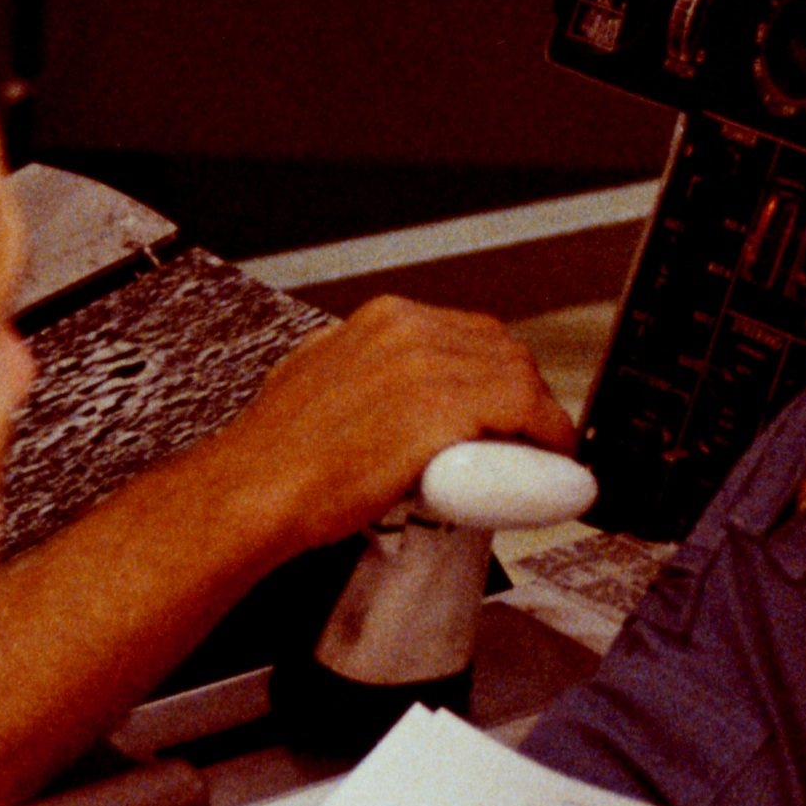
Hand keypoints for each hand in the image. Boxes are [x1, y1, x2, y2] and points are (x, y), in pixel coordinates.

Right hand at [200, 298, 575, 557]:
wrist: (256, 486)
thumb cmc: (275, 450)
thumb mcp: (313, 372)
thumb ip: (352, 364)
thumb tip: (376, 380)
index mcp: (384, 319)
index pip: (472, 332)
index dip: (501, 371)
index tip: (507, 403)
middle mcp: (410, 332)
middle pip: (502, 350)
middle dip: (525, 390)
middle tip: (530, 433)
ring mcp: (427, 368)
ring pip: (519, 377)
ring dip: (542, 415)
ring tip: (541, 451)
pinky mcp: (441, 411)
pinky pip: (523, 412)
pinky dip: (548, 432)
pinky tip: (550, 455)